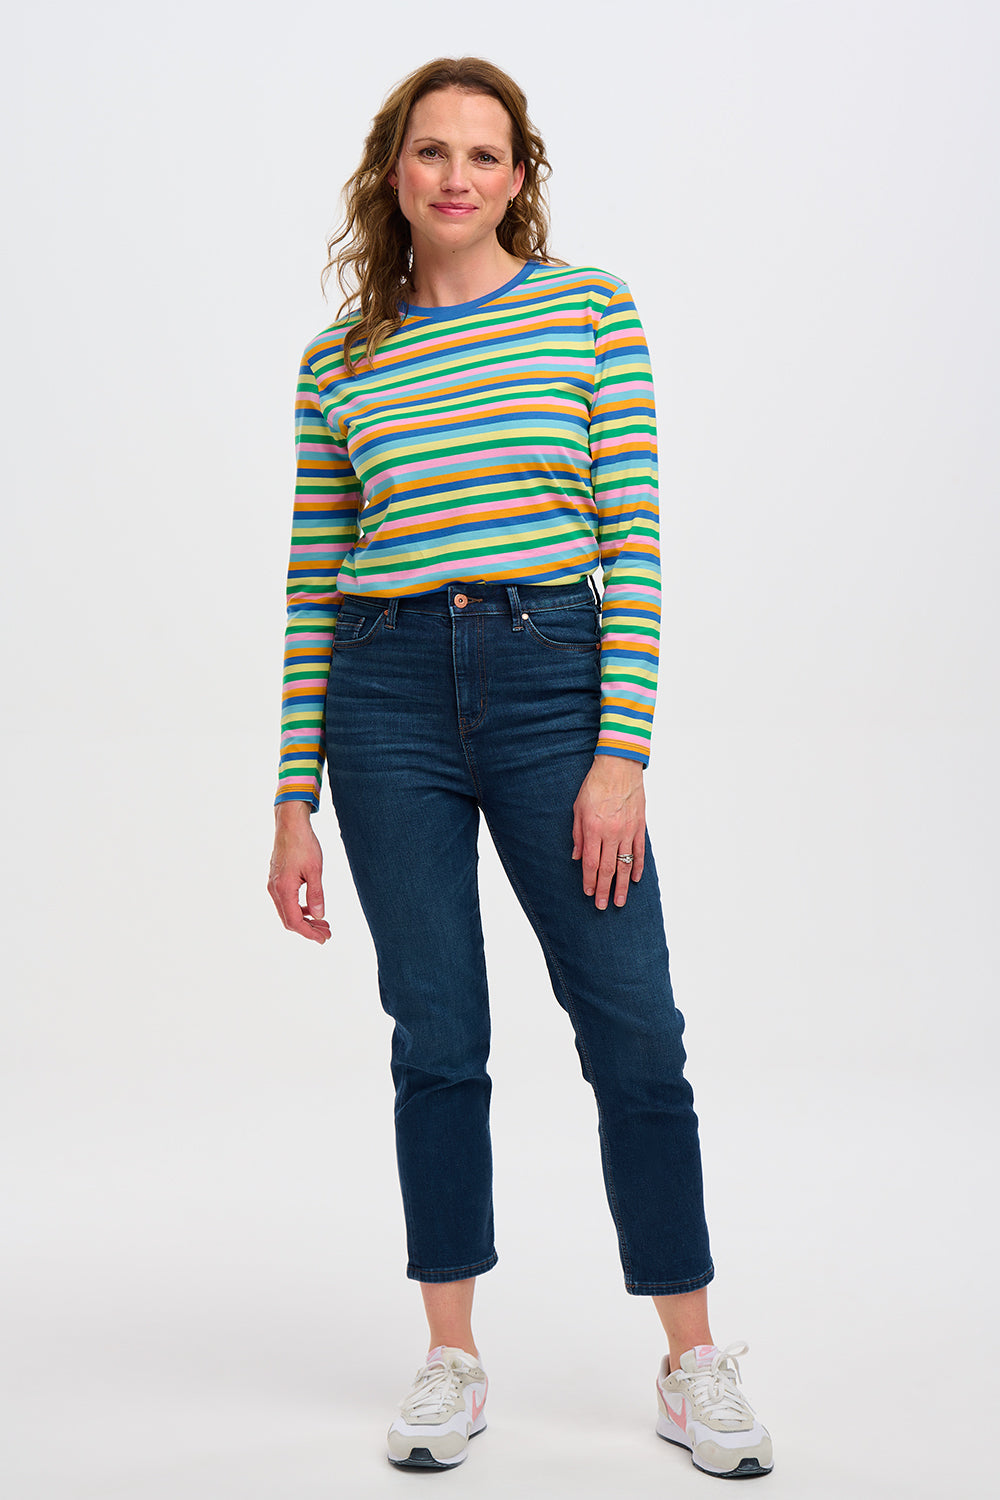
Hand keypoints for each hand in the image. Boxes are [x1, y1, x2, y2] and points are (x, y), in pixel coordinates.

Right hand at [268, 803, 331, 942]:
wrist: (290, 824)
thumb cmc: (303, 844)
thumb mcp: (315, 870)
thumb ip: (316, 895)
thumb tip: (320, 916)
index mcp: (284, 889)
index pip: (295, 921)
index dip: (309, 933)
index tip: (323, 938)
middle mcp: (275, 889)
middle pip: (289, 920)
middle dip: (308, 929)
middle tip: (327, 933)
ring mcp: (274, 884)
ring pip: (287, 911)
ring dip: (304, 920)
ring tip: (323, 923)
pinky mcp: (277, 879)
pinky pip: (286, 901)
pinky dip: (299, 909)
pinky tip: (312, 908)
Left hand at [571, 755, 645, 909]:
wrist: (618, 767)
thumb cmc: (595, 785)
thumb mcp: (578, 808)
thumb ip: (577, 834)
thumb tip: (576, 856)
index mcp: (593, 829)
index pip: (590, 863)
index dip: (588, 881)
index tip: (588, 893)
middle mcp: (611, 833)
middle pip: (607, 868)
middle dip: (604, 889)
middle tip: (602, 905)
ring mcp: (627, 831)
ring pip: (625, 864)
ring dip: (622, 885)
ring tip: (620, 901)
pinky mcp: (639, 826)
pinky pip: (639, 851)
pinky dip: (637, 866)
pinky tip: (635, 879)